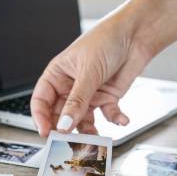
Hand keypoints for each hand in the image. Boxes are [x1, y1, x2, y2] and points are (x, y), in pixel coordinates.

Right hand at [31, 15, 151, 135]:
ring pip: (83, 120)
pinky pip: (107, 115)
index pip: (41, 101)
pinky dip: (114, 119)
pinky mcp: (107, 98)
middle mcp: (70, 87)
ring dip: (89, 130)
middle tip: (68, 141)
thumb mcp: (88, 71)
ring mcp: (89, 94)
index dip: (41, 117)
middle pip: (61, 115)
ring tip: (95, 137)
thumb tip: (65, 124)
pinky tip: (121, 119)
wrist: (136, 34)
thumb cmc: (106, 40)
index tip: (45, 132)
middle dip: (65, 128)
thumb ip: (77, 101)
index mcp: (57, 75)